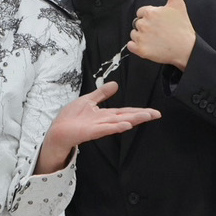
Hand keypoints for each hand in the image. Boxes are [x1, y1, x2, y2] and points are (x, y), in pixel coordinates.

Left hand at [36, 81, 160, 172]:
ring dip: (132, 120)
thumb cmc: (71, 117)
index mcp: (105, 114)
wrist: (58, 130)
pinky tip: (126, 125)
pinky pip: (105, 129)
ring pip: (119, 122)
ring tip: (146, 116)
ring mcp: (99, 127)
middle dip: (141, 115)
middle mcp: (105, 121)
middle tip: (156, 114)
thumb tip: (115, 84)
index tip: (153, 111)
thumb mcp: (88, 100)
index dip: (139, 110)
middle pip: (126, 117)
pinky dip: (116, 127)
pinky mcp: (91, 132)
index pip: (125, 112)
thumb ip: (102, 93)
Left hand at [127, 0, 196, 69]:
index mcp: (149, 12)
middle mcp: (143, 24)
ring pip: (134, 34)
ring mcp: (141, 37)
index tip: (160, 23)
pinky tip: (149, 46)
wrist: (187, 49)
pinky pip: (130, 46)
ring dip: (142, 37)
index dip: (151, 17)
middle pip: (137, 23)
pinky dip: (137, 47)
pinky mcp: (140, 50)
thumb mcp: (178, 4)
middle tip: (159, 31)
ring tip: (156, 39)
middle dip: (146, 27)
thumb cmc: (183, 27)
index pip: (141, 13)